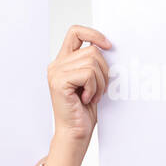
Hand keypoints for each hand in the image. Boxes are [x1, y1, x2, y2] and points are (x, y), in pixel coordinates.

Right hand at [44, 25, 110, 165]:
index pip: (76, 32)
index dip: (94, 34)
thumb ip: (94, 63)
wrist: (75, 133)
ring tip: (92, 95)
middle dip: (103, 70)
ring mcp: (56, 72)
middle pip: (92, 49)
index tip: (108, 46)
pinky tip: (86, 99)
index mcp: (63, 61)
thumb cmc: (84, 110)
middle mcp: (56, 64)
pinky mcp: (59, 82)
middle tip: (98, 89)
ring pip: (92, 62)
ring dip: (100, 82)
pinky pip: (88, 74)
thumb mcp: (92, 81)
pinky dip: (94, 88)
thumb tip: (109, 47)